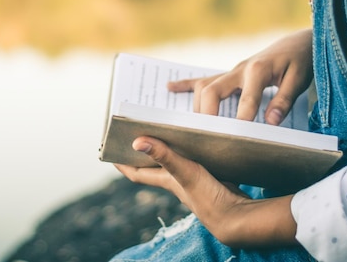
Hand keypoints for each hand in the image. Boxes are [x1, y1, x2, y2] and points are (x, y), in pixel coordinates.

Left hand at [115, 136, 297, 247]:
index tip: (108, 151)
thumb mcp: (185, 172)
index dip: (122, 163)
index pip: (136, 172)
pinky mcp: (208, 176)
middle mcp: (176, 180)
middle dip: (142, 151)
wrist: (237, 215)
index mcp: (166, 180)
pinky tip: (193, 140)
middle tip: (134, 132)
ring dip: (165, 148)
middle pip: (153, 165)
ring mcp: (192, 180)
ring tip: (161, 130)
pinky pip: (192, 160)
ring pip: (173, 161)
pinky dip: (187, 150)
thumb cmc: (209, 197)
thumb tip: (136, 142)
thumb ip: (164, 156)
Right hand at [167, 29, 312, 124]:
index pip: (246, 98)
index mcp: (258, 70)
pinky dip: (185, 84)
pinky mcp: (230, 73)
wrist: (298, 42)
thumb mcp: (299, 79)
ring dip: (197, 106)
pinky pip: (204, 78)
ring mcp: (232, 71)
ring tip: (193, 129)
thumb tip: (270, 122)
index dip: (242, 120)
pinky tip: (169, 87)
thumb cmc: (300, 61)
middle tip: (208, 137)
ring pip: (204, 87)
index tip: (237, 140)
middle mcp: (239, 69)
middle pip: (211, 91)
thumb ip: (284, 100)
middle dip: (207, 115)